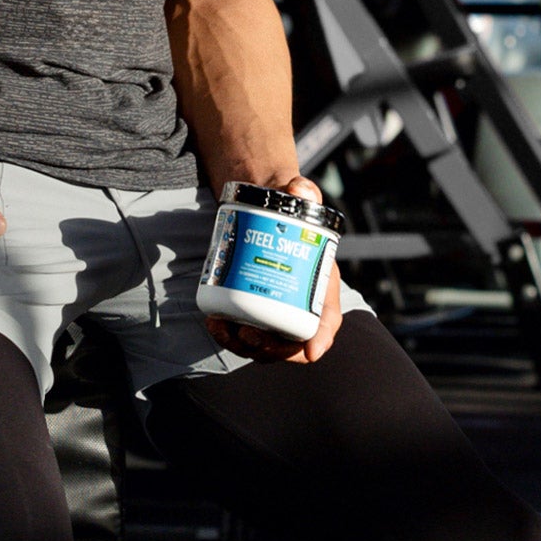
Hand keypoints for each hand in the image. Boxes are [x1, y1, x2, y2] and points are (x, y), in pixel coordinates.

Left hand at [203, 174, 343, 365]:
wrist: (263, 208)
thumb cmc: (287, 209)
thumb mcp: (297, 197)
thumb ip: (302, 191)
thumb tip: (299, 189)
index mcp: (320, 287)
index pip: (327, 322)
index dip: (321, 340)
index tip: (310, 351)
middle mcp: (299, 306)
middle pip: (290, 344)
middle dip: (271, 348)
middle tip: (248, 333)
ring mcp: (272, 314)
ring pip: (263, 346)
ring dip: (242, 345)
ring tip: (222, 327)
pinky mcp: (249, 312)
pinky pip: (241, 335)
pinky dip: (227, 335)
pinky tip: (213, 322)